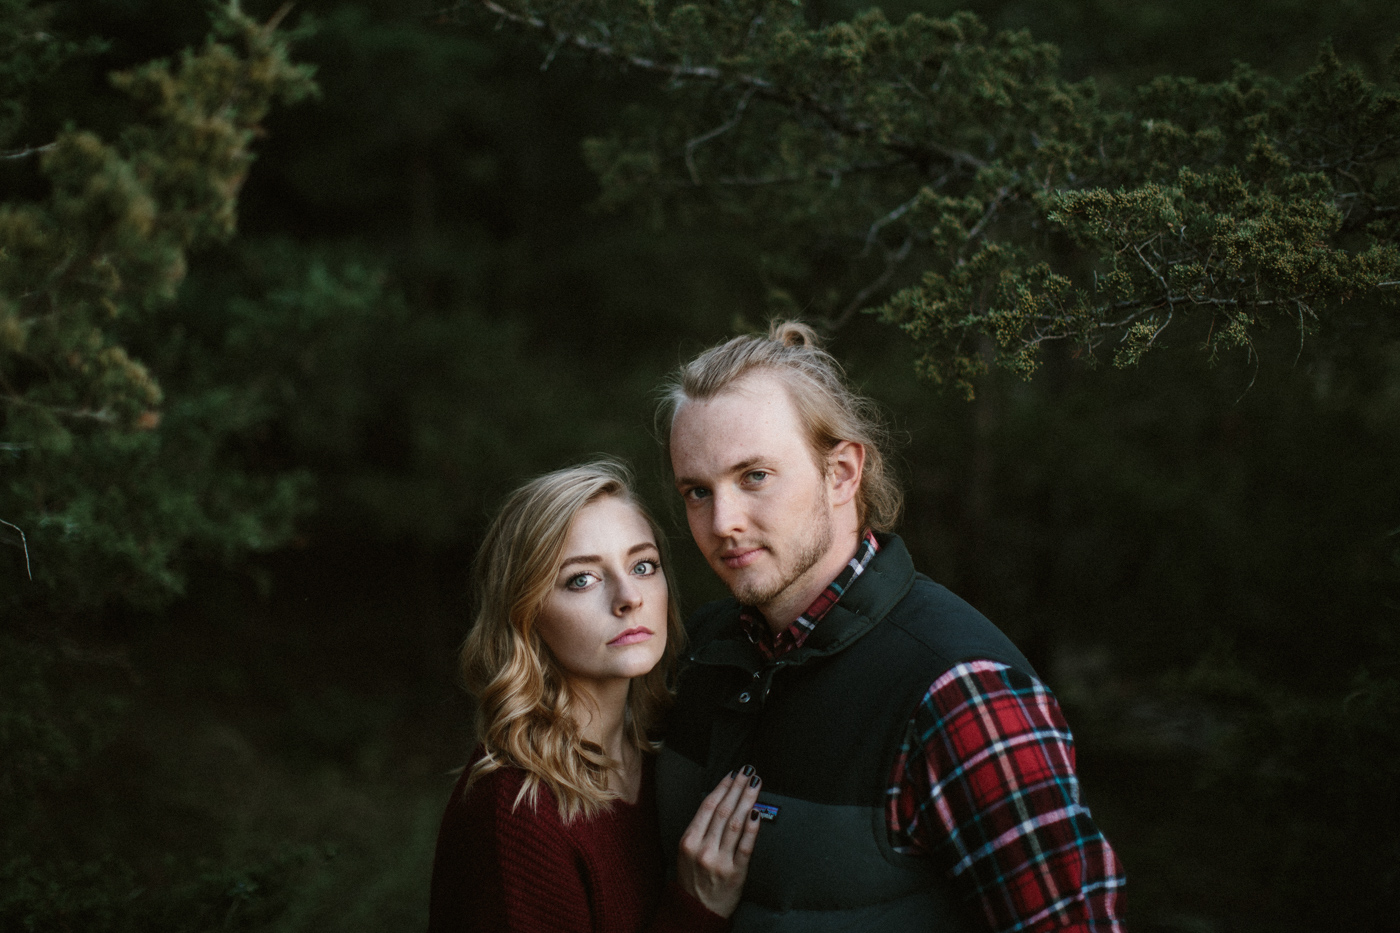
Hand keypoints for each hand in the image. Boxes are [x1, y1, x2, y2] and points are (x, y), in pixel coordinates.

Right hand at [675, 767, 762, 917]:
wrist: (696, 912)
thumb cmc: (693, 879)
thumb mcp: (687, 851)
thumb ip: (700, 829)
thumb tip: (720, 800)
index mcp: (689, 841)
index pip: (707, 806)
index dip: (722, 787)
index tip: (733, 773)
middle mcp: (703, 849)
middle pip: (723, 810)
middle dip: (737, 788)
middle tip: (748, 772)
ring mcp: (719, 861)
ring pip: (735, 824)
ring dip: (747, 800)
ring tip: (755, 785)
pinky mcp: (735, 873)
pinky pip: (745, 846)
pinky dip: (752, 828)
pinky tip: (757, 813)